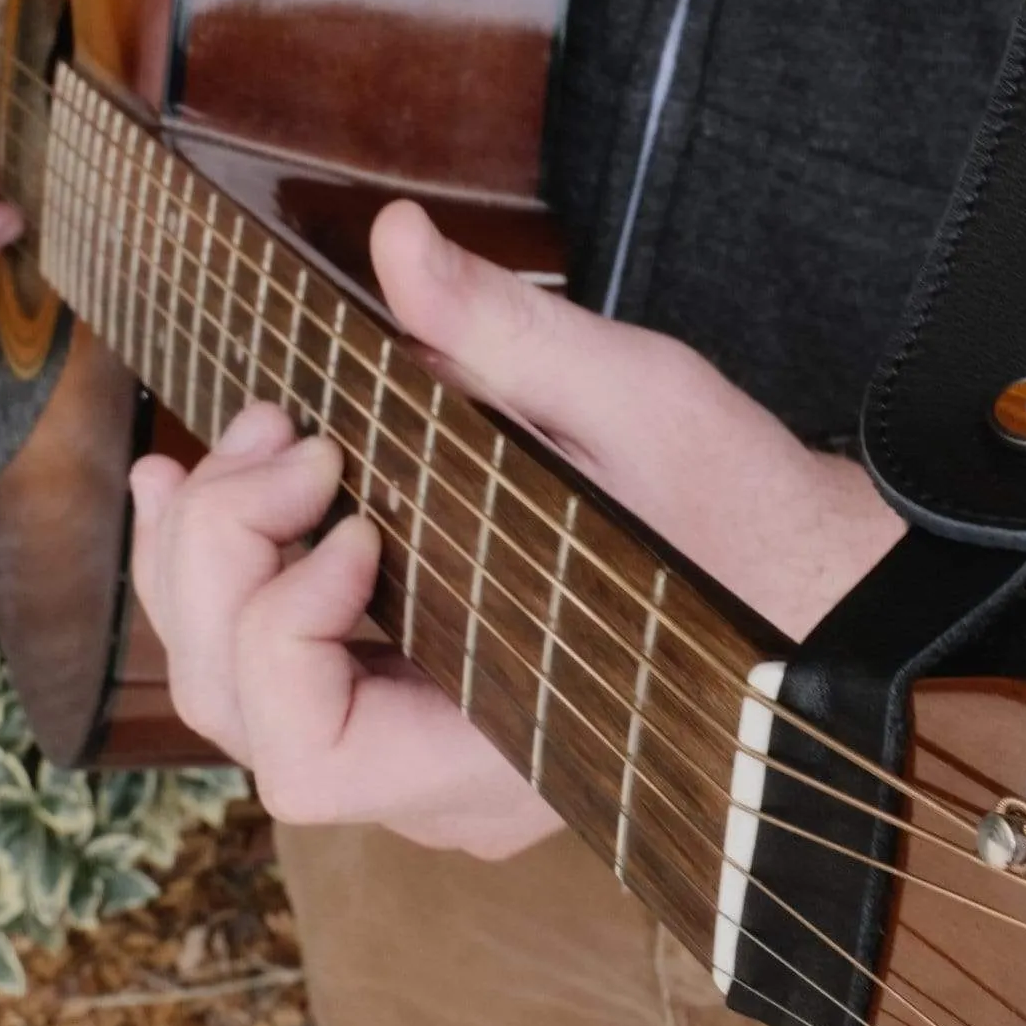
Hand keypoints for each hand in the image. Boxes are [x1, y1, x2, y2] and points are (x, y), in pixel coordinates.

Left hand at [128, 200, 904, 856]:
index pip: (312, 758)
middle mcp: (453, 785)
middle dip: (220, 563)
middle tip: (283, 435)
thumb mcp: (648, 411)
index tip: (355, 503)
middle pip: (245, 717)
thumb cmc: (751, 521)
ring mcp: (433, 759)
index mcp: (510, 748)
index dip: (282, 629)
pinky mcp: (429, 710)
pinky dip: (232, 576)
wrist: (815, 583)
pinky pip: (287, 672)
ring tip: (244, 442)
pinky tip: (215, 483)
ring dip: (210, 563)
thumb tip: (396, 240)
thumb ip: (508, 334)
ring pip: (245, 700)